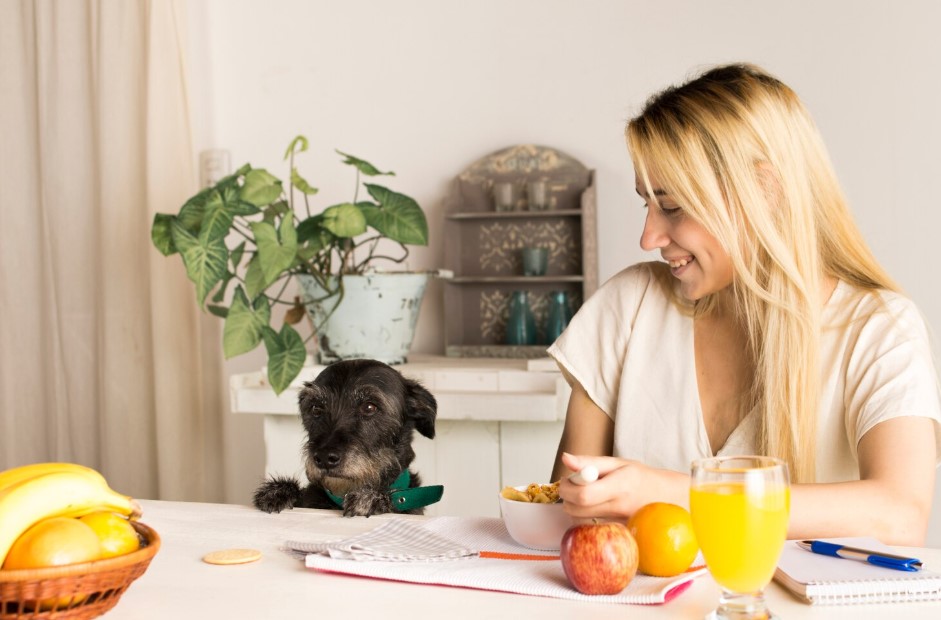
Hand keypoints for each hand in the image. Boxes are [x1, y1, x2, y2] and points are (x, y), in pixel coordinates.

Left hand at [558, 452, 687, 519]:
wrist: (665, 498)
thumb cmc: (641, 478)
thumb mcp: (617, 463)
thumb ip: (589, 462)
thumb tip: (565, 458)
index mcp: (620, 486)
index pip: (584, 494)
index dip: (568, 488)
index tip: (567, 479)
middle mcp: (619, 508)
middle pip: (576, 510)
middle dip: (567, 496)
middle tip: (572, 485)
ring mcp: (618, 523)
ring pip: (580, 519)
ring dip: (574, 506)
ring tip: (585, 493)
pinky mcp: (616, 532)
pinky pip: (590, 526)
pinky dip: (584, 515)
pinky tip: (593, 506)